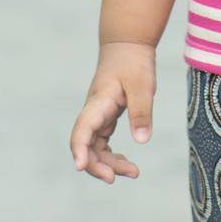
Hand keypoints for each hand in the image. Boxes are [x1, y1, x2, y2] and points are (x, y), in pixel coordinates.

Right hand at [69, 40, 156, 183]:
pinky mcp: (105, 117)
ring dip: (108, 163)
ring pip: (94, 147)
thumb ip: (141, 111)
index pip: (82, 129)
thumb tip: (141, 142)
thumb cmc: (134, 62)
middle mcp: (93, 112)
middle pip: (85, 145)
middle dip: (97, 165)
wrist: (128, 45)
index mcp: (99, 102)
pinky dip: (111, 155)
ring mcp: (97, 116)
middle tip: (120, 177)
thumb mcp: (142, 84)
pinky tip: (125, 162)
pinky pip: (102, 143)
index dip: (79, 149)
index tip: (80, 167)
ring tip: (133, 172)